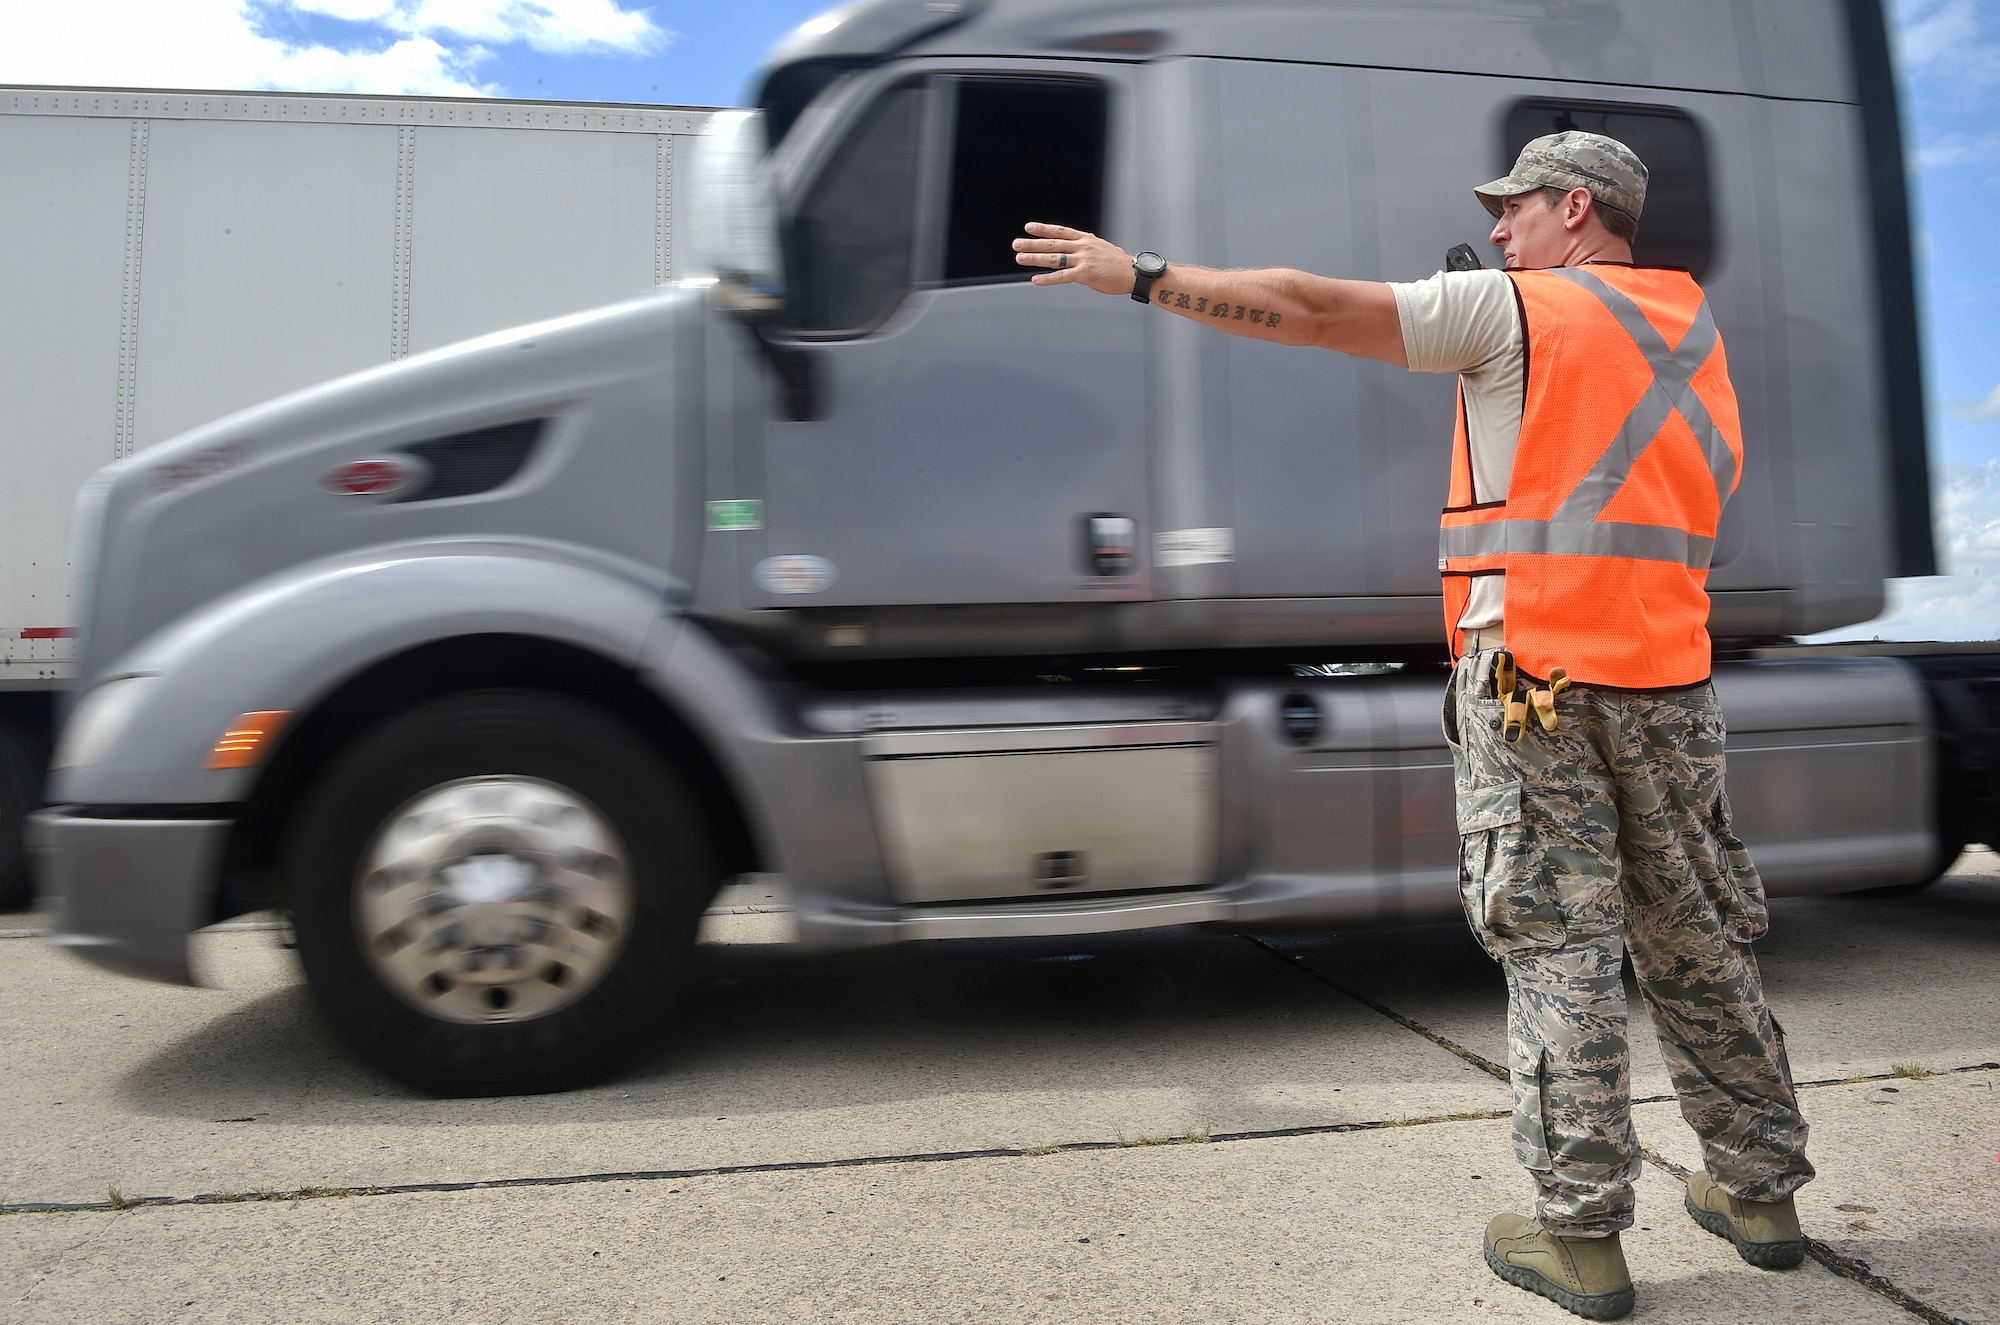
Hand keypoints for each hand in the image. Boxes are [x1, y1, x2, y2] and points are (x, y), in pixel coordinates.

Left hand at [1013, 222, 1134, 294]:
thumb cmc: (1120, 264)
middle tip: (1016, 243)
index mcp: (1086, 239)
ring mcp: (1083, 260)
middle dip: (1032, 243)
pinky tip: (1035, 279)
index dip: (1044, 229)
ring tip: (1019, 258)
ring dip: (1034, 258)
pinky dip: (1047, 278)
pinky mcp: (1085, 274)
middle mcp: (1082, 247)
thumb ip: (1089, 248)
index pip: (1060, 231)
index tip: (1029, 227)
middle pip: (1053, 243)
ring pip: (1054, 258)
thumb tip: (1084, 249)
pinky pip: (1062, 276)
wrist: (1134, 273)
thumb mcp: (1103, 249)